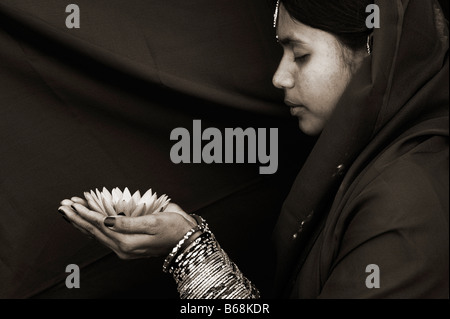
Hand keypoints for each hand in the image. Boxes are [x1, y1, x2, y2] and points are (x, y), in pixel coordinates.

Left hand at [58, 198, 196, 258]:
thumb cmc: (174, 228)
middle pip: (93, 231)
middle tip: (63, 205)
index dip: (85, 213)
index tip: (72, 203)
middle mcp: (122, 248)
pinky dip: (92, 227)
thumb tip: (107, 220)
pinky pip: (104, 236)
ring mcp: (124, 249)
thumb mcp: (154, 222)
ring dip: (81, 223)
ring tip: (69, 211)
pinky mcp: (127, 246)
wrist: (186, 241)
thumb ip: (128, 223)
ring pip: (96, 235)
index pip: (100, 225)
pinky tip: (86, 222)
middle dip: (77, 217)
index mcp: (127, 242)